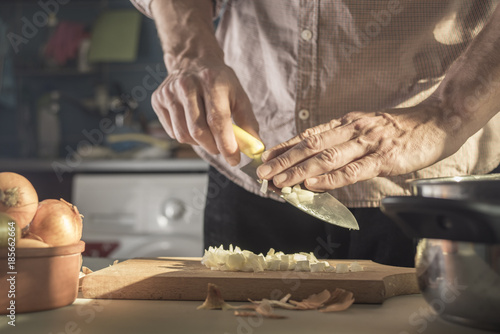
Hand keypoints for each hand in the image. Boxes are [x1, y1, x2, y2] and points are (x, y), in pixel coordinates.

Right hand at [152, 61, 258, 165]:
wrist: (193, 60)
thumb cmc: (219, 81)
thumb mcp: (238, 95)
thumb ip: (248, 122)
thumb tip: (254, 148)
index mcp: (211, 81)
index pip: (217, 120)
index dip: (227, 144)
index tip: (234, 160)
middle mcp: (187, 85)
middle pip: (199, 131)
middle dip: (213, 147)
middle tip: (222, 149)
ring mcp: (169, 92)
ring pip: (184, 135)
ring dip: (199, 144)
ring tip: (208, 136)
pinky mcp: (158, 100)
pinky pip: (173, 132)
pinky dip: (186, 137)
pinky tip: (193, 126)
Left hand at [256, 103, 465, 190]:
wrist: (438, 120)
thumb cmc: (401, 129)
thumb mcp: (367, 129)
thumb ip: (344, 142)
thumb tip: (319, 161)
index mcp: (346, 123)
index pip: (308, 135)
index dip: (285, 147)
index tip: (265, 158)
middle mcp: (352, 129)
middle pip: (311, 146)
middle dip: (284, 161)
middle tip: (262, 174)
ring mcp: (367, 143)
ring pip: (326, 157)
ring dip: (299, 170)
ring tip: (279, 182)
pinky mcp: (384, 158)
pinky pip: (353, 170)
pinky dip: (330, 179)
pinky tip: (312, 184)